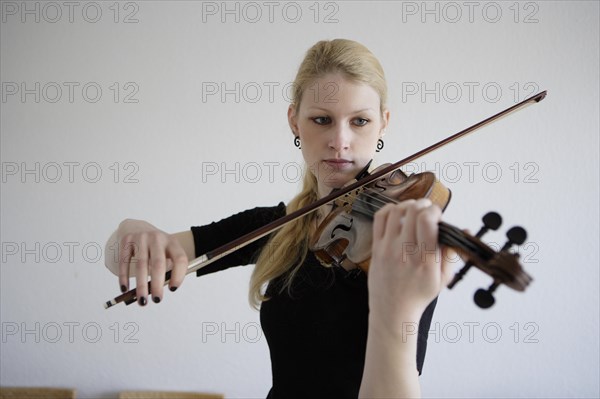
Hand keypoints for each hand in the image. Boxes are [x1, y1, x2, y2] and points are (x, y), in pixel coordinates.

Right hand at [116, 219, 188, 305]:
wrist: (138, 227)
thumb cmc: (156, 247)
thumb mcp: (167, 252)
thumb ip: (167, 269)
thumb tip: (158, 290)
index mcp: (172, 242)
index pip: (180, 259)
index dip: (179, 275)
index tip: (173, 289)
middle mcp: (158, 238)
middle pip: (158, 263)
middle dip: (157, 284)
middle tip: (157, 300)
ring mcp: (141, 238)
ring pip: (141, 265)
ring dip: (141, 286)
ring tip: (142, 301)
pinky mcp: (127, 240)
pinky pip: (125, 261)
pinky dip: (124, 277)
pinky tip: (125, 289)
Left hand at [369, 199, 452, 329]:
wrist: (392, 310)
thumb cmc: (418, 295)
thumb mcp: (443, 279)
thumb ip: (452, 253)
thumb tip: (462, 230)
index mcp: (425, 259)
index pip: (427, 221)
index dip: (435, 210)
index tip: (438, 215)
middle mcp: (405, 251)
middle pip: (412, 211)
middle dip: (423, 204)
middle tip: (428, 210)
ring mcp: (388, 248)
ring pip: (395, 211)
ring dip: (407, 205)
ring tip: (414, 210)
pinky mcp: (376, 247)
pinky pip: (379, 219)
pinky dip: (389, 209)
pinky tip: (397, 213)